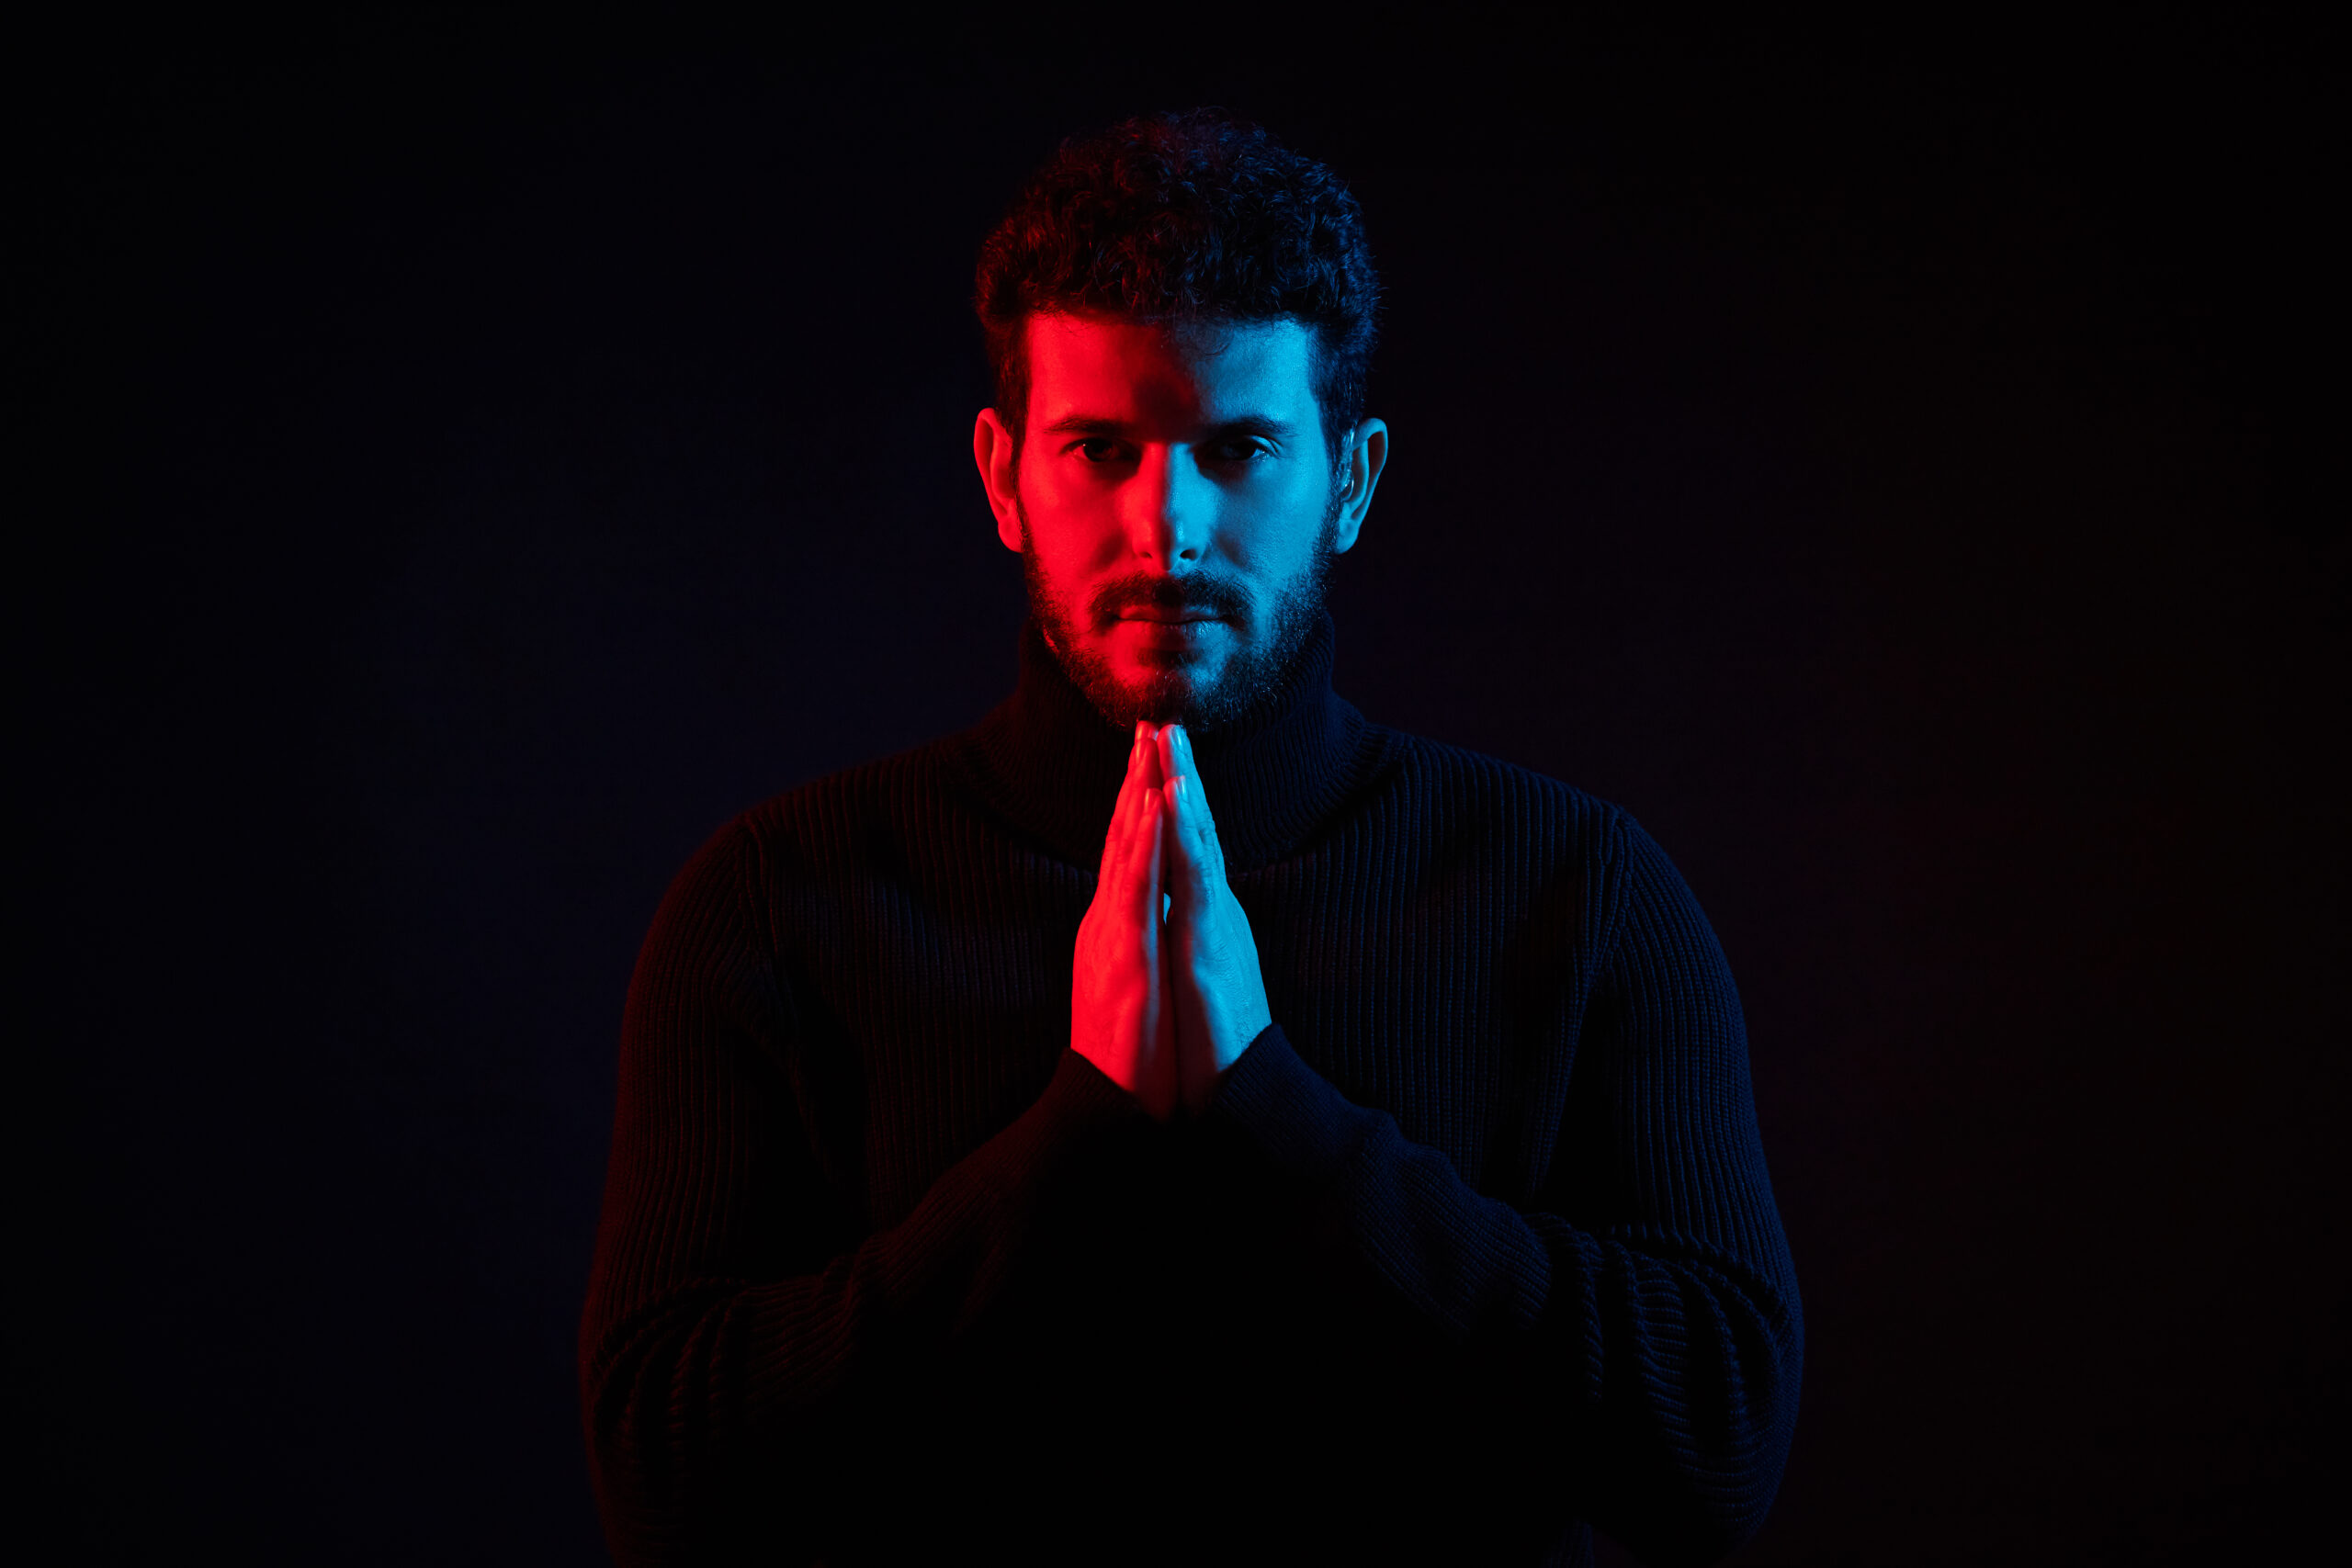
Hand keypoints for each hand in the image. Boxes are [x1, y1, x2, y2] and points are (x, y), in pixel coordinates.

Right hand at [1070, 723, 1178, 1119]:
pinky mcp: (1124, 958)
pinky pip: (1135, 890)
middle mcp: (1108, 921)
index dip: (1137, 799)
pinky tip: (1150, 810)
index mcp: (1116, 925)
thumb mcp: (1134, 982)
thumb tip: (1154, 913)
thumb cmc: (1126, 1052)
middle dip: (1135, 777)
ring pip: (1125, 852)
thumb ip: (1139, 942)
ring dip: (1137, 795)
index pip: (1127, 850)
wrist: (1105, 1106)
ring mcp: (1112, 937)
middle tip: (1148, 722)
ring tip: (1149, 746)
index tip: (1152, 752)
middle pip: (1121, 836)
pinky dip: (1143, 844)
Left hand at [1156, 723, 1273, 1113]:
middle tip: (1161, 720)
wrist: (1243, 1090)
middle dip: (1177, 773)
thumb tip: (1177, 915)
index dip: (1174, 800)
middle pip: (1193, 829)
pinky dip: (1184, 829)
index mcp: (1206, 918)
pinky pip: (1194, 873)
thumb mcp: (1198, 978)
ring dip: (1182, 783)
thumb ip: (1191, 940)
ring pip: (1197, 838)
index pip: (1187, 847)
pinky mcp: (1210, 940)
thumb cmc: (1219, 1044)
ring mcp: (1215, 921)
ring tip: (1168, 736)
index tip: (1157, 756)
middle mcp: (1215, 910)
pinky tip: (1176, 794)